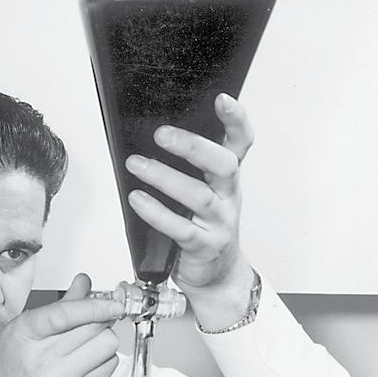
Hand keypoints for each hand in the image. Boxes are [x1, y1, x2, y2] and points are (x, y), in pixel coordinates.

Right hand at [0, 273, 122, 376]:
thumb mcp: (22, 335)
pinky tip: (86, 366)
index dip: (96, 304)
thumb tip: (82, 284)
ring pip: (106, 347)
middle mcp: (42, 359)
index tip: (112, 302)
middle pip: (94, 327)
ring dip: (103, 343)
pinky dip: (103, 363)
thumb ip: (58, 308)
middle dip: (99, 321)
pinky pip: (108, 369)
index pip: (68, 313)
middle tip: (94, 323)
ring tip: (86, 347)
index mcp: (24, 336)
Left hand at [125, 93, 255, 326]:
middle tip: (162, 134)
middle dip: (194, 146)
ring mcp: (219, 222)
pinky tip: (138, 200)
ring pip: (198, 196)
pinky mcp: (204, 246)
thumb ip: (187, 169)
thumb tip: (144, 138)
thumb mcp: (202, 192)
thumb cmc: (203, 228)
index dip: (236, 121)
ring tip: (136, 164)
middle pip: (223, 164)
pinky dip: (157, 213)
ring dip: (164, 177)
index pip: (241, 143)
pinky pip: (181, 228)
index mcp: (228, 178)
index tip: (223, 99)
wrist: (217, 277)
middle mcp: (228, 196)